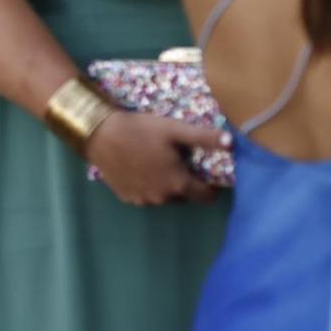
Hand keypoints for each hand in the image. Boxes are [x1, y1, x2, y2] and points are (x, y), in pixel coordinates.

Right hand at [84, 111, 223, 206]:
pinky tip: (140, 168)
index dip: (211, 186)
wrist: (98, 134)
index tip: (208, 173)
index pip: (206, 196)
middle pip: (185, 195)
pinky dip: (148, 186)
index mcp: (178, 184)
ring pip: (164, 196)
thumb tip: (233, 143)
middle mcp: (163, 198)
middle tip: (177, 160)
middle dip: (185, 181)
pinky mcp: (126, 197)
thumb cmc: (139, 130)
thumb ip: (205, 138)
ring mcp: (143, 200)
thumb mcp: (174, 129)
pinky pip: (146, 195)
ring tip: (157, 162)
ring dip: (166, 184)